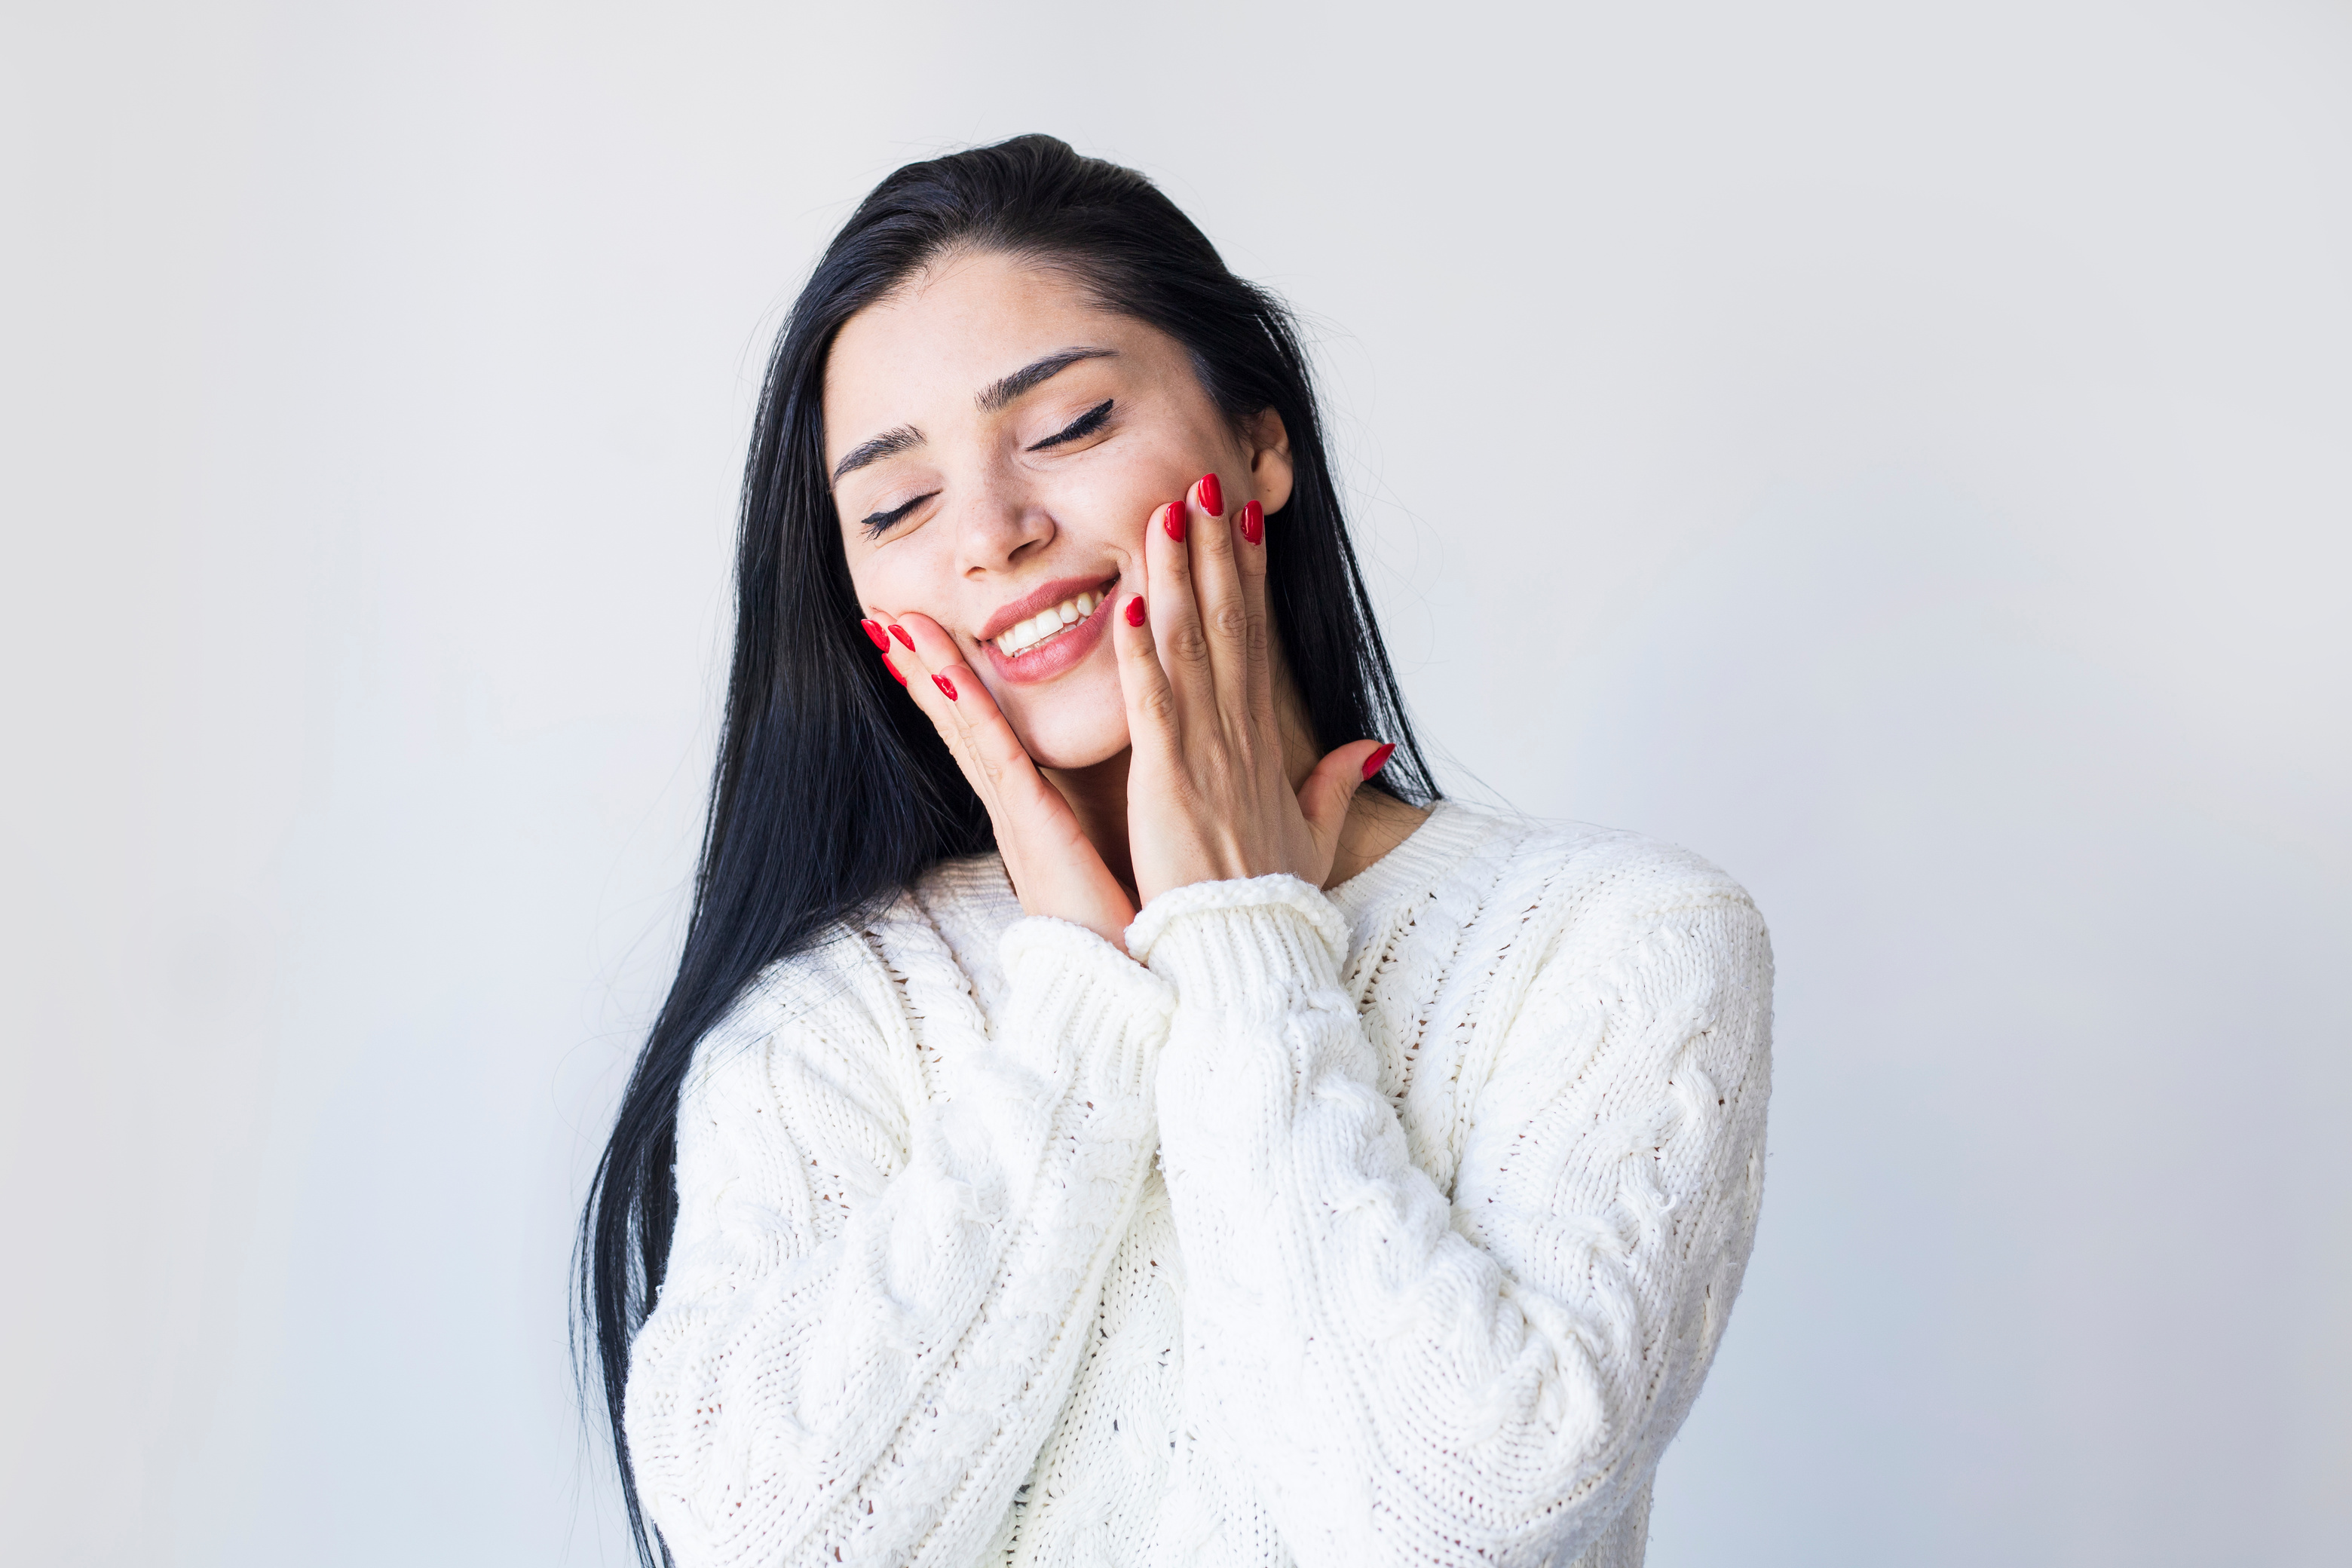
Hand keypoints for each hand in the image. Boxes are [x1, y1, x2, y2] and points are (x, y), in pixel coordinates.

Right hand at [866, 614, 1139, 947]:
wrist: (1123, 994)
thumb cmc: (1126, 934)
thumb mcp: (1110, 864)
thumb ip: (1102, 827)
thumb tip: (1111, 804)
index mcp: (1033, 819)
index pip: (986, 738)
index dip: (953, 687)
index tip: (929, 638)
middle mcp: (1015, 814)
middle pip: (960, 725)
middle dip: (923, 668)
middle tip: (888, 615)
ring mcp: (1017, 819)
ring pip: (966, 730)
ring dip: (930, 673)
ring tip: (895, 624)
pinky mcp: (1033, 828)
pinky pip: (996, 755)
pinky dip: (969, 709)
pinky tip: (948, 668)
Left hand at [1115, 473, 1390, 907]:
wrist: (1248, 955)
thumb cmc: (1268, 904)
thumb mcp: (1313, 838)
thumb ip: (1335, 785)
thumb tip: (1371, 746)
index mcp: (1262, 746)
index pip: (1254, 642)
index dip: (1249, 575)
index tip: (1244, 518)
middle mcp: (1238, 737)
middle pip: (1229, 624)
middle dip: (1218, 550)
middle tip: (1205, 482)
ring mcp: (1206, 754)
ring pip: (1193, 645)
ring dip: (1180, 575)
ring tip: (1169, 512)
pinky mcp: (1169, 781)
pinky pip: (1154, 702)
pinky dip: (1141, 650)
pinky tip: (1131, 599)